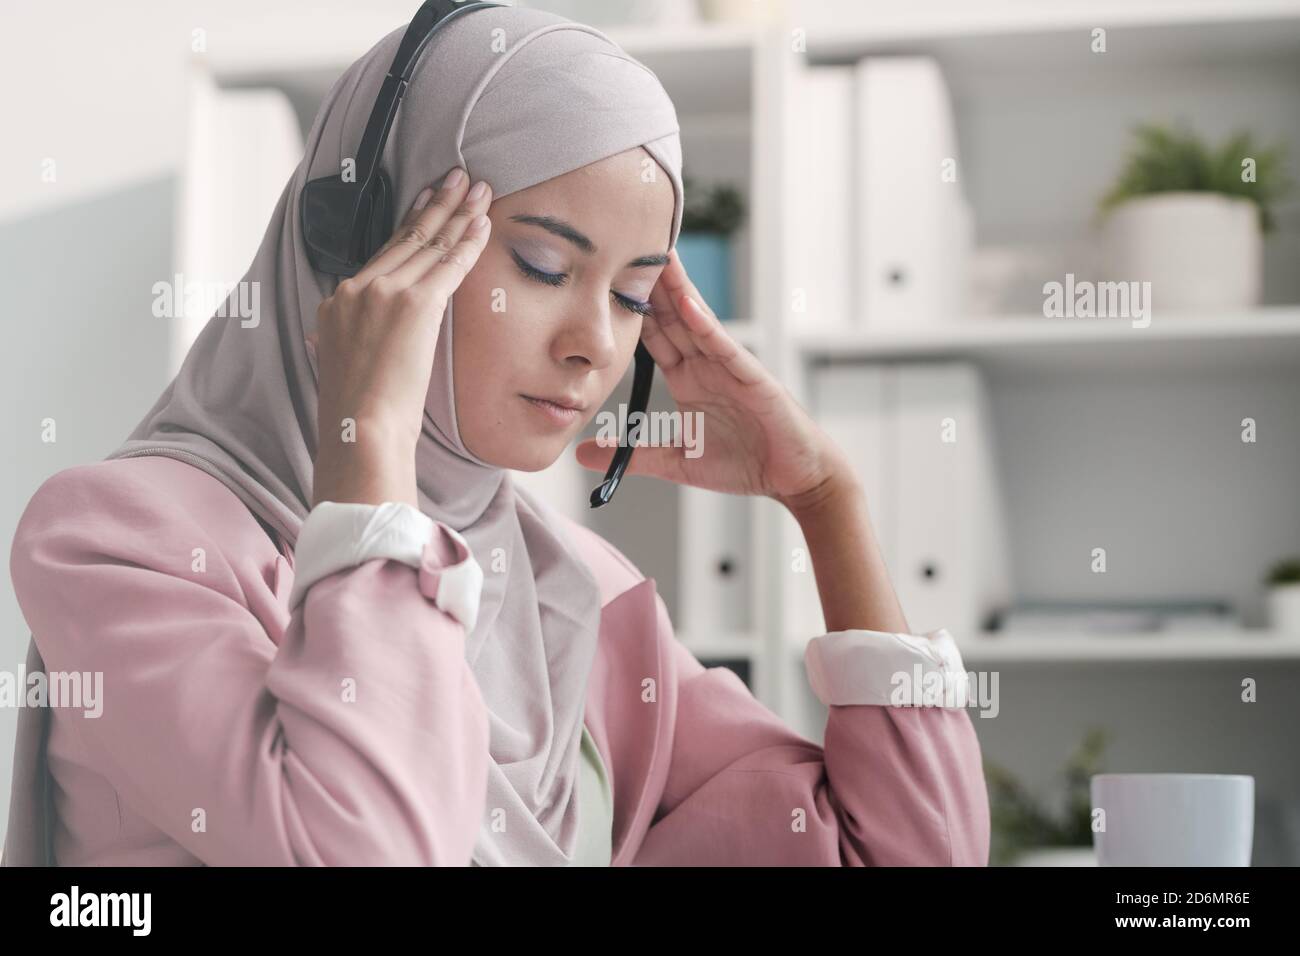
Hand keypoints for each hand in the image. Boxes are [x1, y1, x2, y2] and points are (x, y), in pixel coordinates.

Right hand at [309, 168, 491, 506]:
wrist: (361, 428)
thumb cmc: (360, 414)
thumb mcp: (344, 367)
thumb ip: (349, 343)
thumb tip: (351, 342)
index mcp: (338, 303)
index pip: (382, 255)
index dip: (408, 225)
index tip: (423, 201)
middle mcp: (358, 289)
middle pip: (406, 238)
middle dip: (436, 204)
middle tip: (456, 177)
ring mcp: (385, 294)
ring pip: (429, 243)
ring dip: (457, 212)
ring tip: (477, 188)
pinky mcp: (414, 306)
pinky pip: (449, 264)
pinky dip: (468, 241)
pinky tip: (484, 223)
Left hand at [574, 248, 852, 515]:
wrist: (793, 477)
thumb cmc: (744, 463)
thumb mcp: (676, 460)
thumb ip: (632, 453)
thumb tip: (581, 453)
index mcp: (687, 379)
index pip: (653, 336)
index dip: (630, 308)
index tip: (602, 279)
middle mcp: (705, 365)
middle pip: (670, 316)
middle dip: (650, 282)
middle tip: (623, 243)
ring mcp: (728, 367)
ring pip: (695, 320)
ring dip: (675, 288)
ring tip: (654, 255)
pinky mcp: (750, 377)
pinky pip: (723, 347)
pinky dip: (704, 325)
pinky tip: (686, 303)